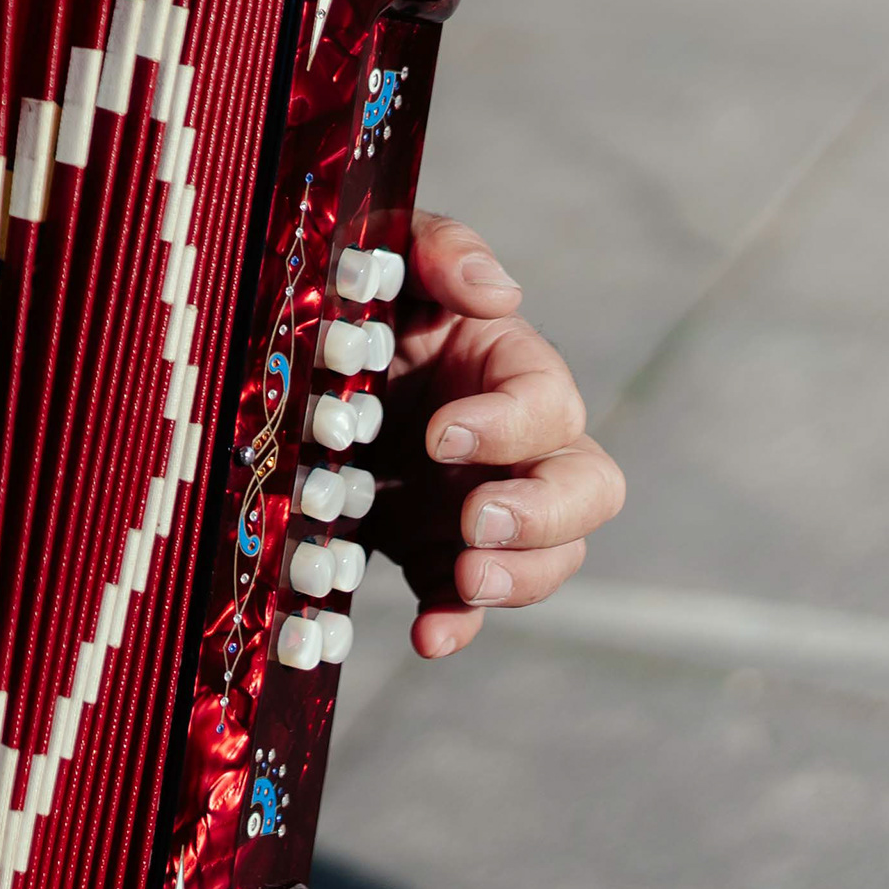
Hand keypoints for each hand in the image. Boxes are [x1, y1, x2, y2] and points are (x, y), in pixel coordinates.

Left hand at [367, 208, 624, 658]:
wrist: (301, 361)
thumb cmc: (357, 291)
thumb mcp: (386, 252)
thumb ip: (441, 251)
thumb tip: (499, 291)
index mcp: (508, 365)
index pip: (547, 400)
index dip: (508, 424)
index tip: (441, 435)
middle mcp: (516, 441)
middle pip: (587, 487)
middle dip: (543, 514)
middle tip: (479, 522)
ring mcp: (487, 502)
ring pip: (554, 554)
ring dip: (519, 577)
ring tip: (465, 581)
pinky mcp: (441, 551)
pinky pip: (473, 600)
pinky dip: (461, 623)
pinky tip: (428, 637)